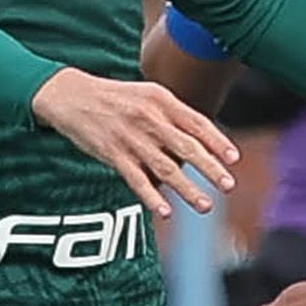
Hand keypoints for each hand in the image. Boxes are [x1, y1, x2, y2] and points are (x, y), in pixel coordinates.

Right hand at [31, 68, 238, 217]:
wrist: (71, 95)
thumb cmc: (115, 97)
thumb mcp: (147, 94)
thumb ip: (173, 113)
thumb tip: (202, 138)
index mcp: (161, 100)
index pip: (197, 122)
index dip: (218, 141)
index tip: (234, 159)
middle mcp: (149, 118)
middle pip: (186, 146)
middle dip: (210, 168)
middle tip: (228, 185)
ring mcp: (131, 138)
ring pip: (165, 168)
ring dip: (187, 189)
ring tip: (205, 205)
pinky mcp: (113, 154)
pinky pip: (136, 179)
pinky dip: (151, 197)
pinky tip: (165, 212)